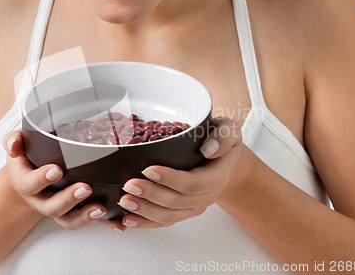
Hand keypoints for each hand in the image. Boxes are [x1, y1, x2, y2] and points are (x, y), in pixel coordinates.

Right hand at [3, 131, 110, 229]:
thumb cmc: (27, 153)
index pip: (29, 184)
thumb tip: (14, 146)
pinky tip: (118, 223)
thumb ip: (14, 140)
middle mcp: (40, 199)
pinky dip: (103, 223)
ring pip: (67, 219)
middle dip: (68, 200)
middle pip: (51, 207)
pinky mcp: (73, 211)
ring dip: (84, 216)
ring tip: (101, 208)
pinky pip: (87, 220)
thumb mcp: (19, 142)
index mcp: (24, 182)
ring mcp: (57, 207)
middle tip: (85, 189)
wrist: (31, 171)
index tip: (57, 170)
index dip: (41, 179)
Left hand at [118, 117, 245, 228]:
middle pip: (176, 202)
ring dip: (144, 211)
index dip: (170, 179)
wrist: (226, 164)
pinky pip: (163, 222)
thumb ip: (224, 137)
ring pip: (168, 216)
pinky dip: (144, 223)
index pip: (192, 183)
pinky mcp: (182, 213)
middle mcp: (205, 197)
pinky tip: (126, 220)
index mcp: (216, 177)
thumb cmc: (222, 144)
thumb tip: (208, 149)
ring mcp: (193, 208)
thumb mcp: (230, 131)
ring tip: (124, 201)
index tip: (148, 169)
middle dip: (150, 195)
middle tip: (129, 185)